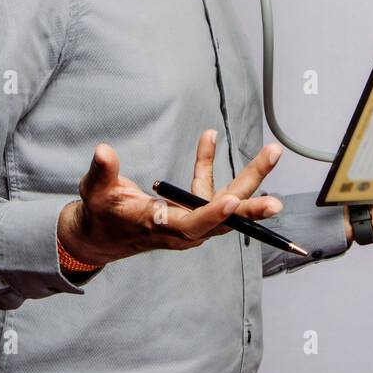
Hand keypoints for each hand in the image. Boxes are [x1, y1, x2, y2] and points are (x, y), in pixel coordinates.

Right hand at [57, 129, 284, 266]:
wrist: (104, 236)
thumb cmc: (101, 213)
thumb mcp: (95, 191)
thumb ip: (102, 171)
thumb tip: (103, 150)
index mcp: (158, 225)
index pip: (190, 224)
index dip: (211, 215)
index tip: (232, 202)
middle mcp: (181, 229)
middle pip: (222, 219)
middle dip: (250, 209)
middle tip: (276, 204)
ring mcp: (190, 222)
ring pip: (226, 203)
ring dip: (249, 177)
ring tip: (273, 151)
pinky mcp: (192, 214)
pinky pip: (209, 189)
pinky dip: (208, 163)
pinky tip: (209, 136)